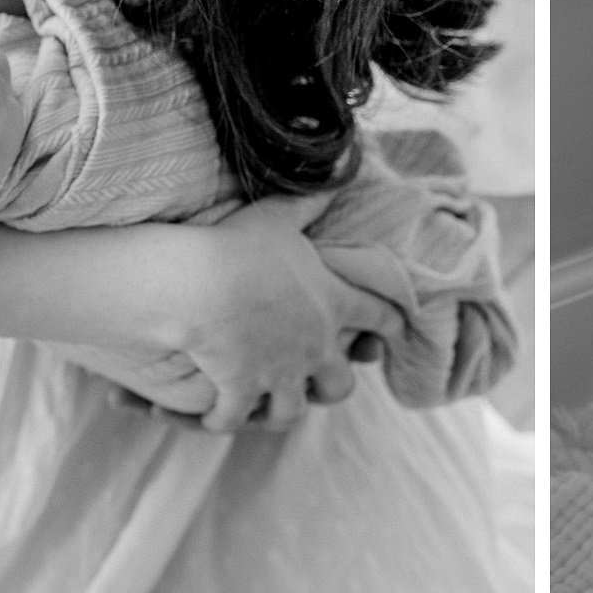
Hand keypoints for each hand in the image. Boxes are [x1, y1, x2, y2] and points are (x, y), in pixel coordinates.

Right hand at [184, 194, 380, 432]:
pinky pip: (235, 419)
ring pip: (293, 411)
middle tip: (319, 379)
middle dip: (332, 384)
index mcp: (334, 304)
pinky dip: (224, 419)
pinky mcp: (241, 392)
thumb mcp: (279, 216)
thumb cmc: (239, 247)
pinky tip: (215, 417)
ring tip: (268, 403)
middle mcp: (316, 348)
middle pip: (341, 385)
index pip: (380, 316)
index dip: (390, 323)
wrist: (198, 286)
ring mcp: (279, 375)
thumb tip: (336, 173)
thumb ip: (309, 201)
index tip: (394, 330)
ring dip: (281, 407)